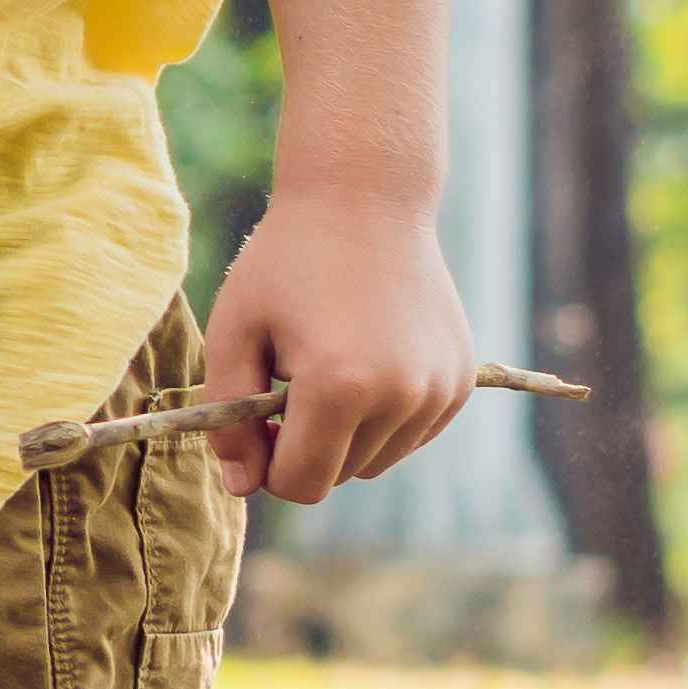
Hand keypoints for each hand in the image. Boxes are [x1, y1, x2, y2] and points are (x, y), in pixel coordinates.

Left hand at [198, 189, 473, 504]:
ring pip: (377, 460)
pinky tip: (364, 358)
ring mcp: (439, 391)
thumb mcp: (233, 330)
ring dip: (344, 434)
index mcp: (340, 387)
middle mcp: (402, 397)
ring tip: (327, 362)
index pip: (301, 484)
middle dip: (304, 445)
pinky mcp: (461, 383)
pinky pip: (410, 434)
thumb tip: (241, 488)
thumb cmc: (286, 262)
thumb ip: (226, 416)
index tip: (256, 420)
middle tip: (287, 379)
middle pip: (339, 475)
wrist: (364, 200)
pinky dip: (382, 417)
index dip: (266, 463)